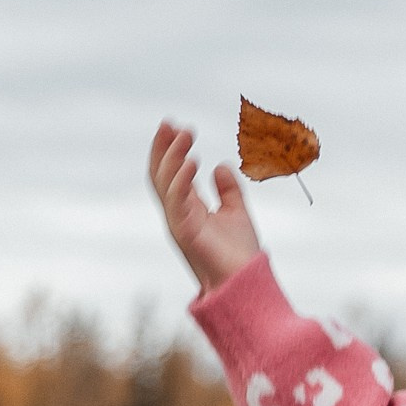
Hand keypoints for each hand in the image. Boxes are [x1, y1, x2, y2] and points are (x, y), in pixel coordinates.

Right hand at [148, 120, 262, 291]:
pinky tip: (193, 161)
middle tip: (170, 122)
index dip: (169, 150)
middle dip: (163, 148)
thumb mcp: (236, 212)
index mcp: (187, 208)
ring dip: (173, 157)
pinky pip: (178, 201)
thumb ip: (228, 190)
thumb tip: (221, 165)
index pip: (171, 173)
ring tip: (185, 134)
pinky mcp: (185, 232)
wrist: (244, 282)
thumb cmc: (239, 253)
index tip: (175, 125)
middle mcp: (178, 213)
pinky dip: (182, 180)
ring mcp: (178, 222)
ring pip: (166, 184)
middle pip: (161, 175)